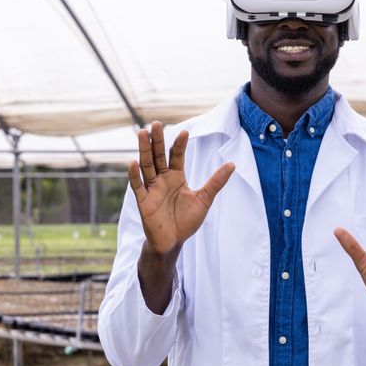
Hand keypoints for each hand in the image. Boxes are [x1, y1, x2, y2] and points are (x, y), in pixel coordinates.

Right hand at [128, 122, 233, 254]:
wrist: (173, 242)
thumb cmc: (186, 221)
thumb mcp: (204, 199)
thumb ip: (215, 182)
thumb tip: (232, 165)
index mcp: (176, 177)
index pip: (176, 156)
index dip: (179, 145)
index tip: (184, 132)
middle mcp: (162, 179)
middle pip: (158, 156)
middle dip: (157, 141)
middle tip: (155, 124)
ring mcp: (151, 189)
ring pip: (146, 166)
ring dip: (144, 150)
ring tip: (142, 133)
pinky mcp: (143, 201)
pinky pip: (137, 186)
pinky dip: (134, 175)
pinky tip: (133, 162)